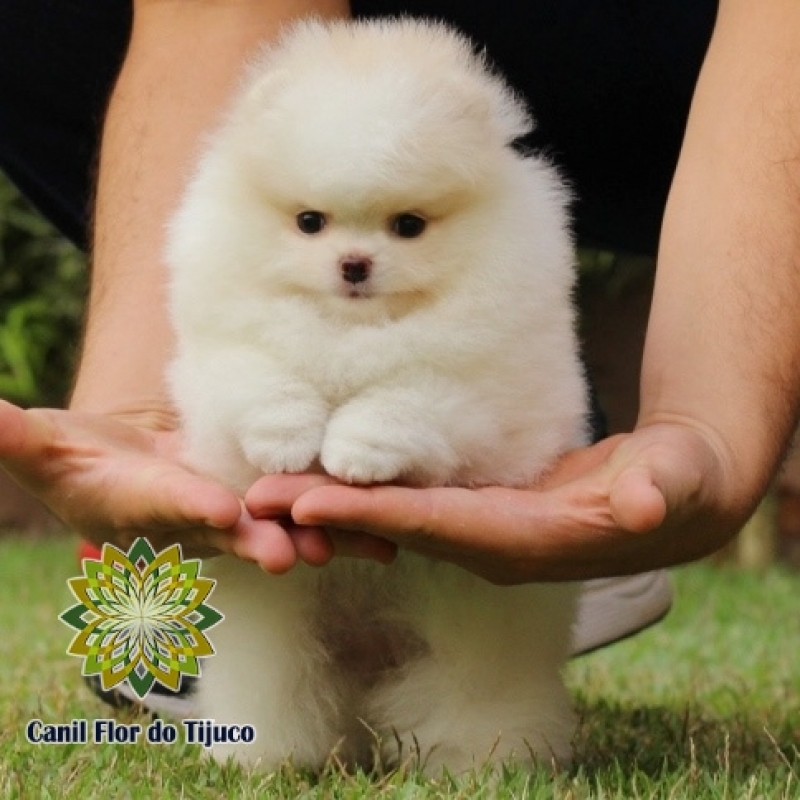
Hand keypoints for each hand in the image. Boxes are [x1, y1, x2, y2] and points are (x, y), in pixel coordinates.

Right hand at [0, 399, 393, 572]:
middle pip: (228, 530)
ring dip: (316, 535)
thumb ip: (16, 438)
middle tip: (293, 555)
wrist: (116, 467)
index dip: (185, 507)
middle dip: (258, 540)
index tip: (214, 511)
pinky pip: (299, 506)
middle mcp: (187, 519)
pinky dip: (337, 514)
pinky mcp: (255, 497)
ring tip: (368, 545)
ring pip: (276, 525)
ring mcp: (226, 512)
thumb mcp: (41, 445)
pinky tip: (383, 523)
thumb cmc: (73, 457)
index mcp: (136, 504)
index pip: (160, 505)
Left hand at [246, 422, 750, 582]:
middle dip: (326, 514)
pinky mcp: (479, 514)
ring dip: (331, 506)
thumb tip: (649, 502)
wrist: (669, 501)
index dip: (373, 513)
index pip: (437, 524)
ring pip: (393, 520)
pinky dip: (362, 497)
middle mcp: (491, 544)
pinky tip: (325, 481)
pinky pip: (409, 508)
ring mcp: (481, 532)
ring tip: (268, 490)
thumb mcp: (673, 481)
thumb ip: (659, 490)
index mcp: (525, 537)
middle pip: (395, 527)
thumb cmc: (672, 485)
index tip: (309, 503)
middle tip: (254, 499)